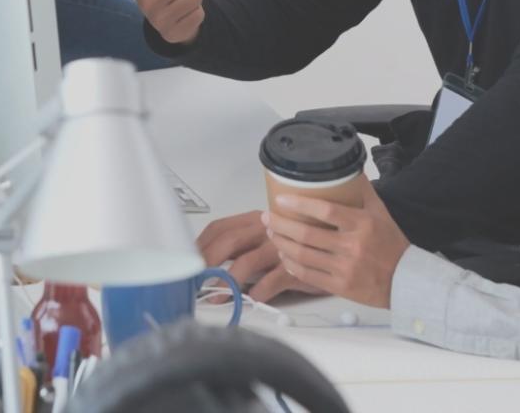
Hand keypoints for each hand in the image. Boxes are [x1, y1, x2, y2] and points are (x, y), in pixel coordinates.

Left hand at [198, 211, 321, 302]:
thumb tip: (207, 265)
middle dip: (208, 262)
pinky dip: (259, 291)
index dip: (200, 245)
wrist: (333, 246)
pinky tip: (250, 300)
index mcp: (254, 220)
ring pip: (249, 261)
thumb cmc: (293, 245)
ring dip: (229, 281)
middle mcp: (266, 229)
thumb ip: (241, 247)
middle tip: (194, 281)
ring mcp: (281, 247)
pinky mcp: (296, 267)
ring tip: (217, 297)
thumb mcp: (264, 240)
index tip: (185, 262)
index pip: (220, 228)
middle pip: (230, 241)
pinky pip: (274, 280)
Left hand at [263, 182, 409, 308]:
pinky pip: (308, 275)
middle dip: (281, 225)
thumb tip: (347, 169)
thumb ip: (363, 191)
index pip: (325, 210)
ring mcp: (345, 268)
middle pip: (307, 235)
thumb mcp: (381, 213)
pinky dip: (292, 265)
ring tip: (272, 234)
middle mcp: (352, 246)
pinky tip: (284, 256)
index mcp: (362, 224)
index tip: (281, 200)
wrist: (406, 281)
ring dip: (282, 244)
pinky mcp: (340, 287)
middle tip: (268, 217)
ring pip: (303, 255)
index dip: (300, 205)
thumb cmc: (392, 244)